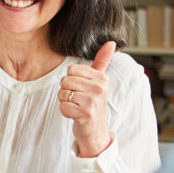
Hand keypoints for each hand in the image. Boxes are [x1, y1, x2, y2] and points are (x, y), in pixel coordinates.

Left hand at [59, 41, 114, 157]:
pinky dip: (65, 112)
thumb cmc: (93, 102)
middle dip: (66, 91)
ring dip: (65, 102)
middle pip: (65, 81)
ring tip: (76, 107)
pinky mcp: (86, 114)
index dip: (71, 80)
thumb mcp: (99, 81)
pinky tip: (75, 115)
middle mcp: (99, 88)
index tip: (81, 88)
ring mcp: (93, 102)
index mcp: (101, 78)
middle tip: (77, 99)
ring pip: (62, 94)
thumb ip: (102, 61)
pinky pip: (63, 107)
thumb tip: (111, 42)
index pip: (71, 69)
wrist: (95, 130)